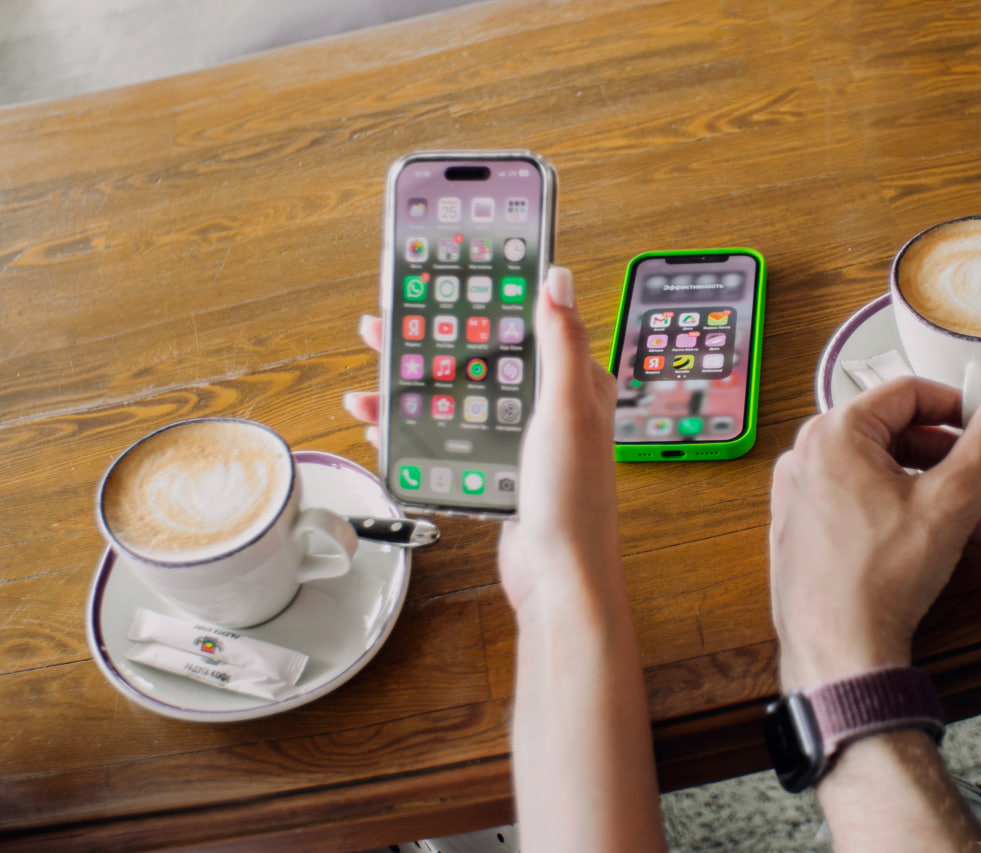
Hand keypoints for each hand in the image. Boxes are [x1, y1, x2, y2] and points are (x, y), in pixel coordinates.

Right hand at [341, 267, 620, 613]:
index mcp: (573, 383)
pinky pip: (450, 438)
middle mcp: (547, 407)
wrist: (558, 576)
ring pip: (457, 399)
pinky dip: (416, 430)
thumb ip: (561, 344)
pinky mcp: (497, 469)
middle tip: (383, 329)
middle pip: (478, 360)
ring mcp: (520, 439)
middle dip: (428, 345)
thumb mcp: (567, 409)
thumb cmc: (573, 497)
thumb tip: (558, 278)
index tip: (438, 285)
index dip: (481, 303)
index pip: (523, 325)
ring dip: (411, 390)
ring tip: (367, 386)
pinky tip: (384, 427)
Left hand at [769, 377, 980, 689]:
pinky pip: (854, 500)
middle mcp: (805, 457)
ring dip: (930, 488)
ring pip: (876, 470)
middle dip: (949, 455)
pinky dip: (895, 509)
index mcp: (834, 434)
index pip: (908, 392)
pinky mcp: (799, 527)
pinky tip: (932, 539)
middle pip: (892, 432)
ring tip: (972, 519)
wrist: (841, 649)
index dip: (959, 405)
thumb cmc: (879, 581)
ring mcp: (797, 494)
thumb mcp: (952, 499)